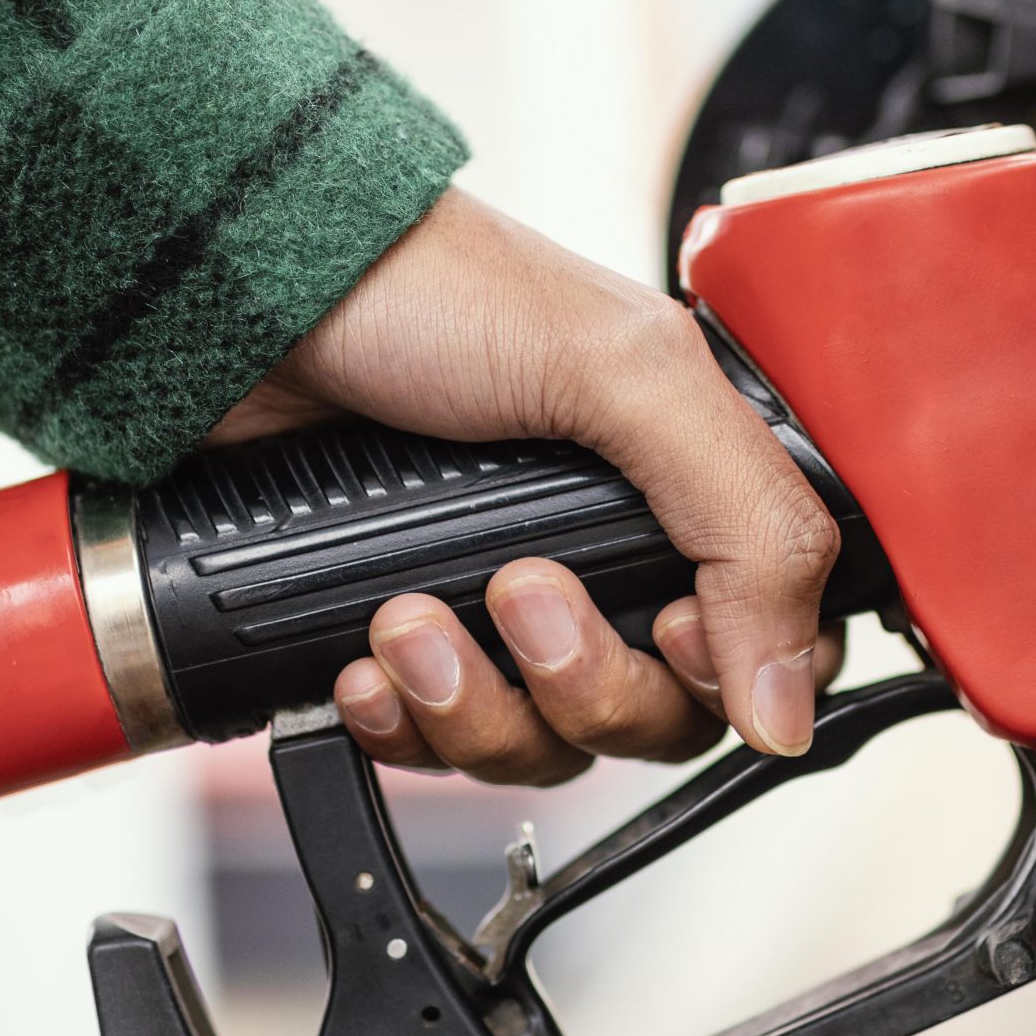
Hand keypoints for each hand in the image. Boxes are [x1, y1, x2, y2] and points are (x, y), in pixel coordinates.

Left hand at [210, 187, 842, 781]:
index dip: (723, 674)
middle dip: (579, 684)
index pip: (768, 645)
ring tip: (405, 619)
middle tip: (516, 593)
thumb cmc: (432, 288)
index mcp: (689, 483)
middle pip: (655, 720)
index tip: (665, 629)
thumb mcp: (628, 375)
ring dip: (474, 705)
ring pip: (545, 746)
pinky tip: (361, 666)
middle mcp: (610, 554)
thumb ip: (747, 528)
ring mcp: (505, 604)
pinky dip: (399, 724)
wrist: (245, 292)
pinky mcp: (411, 638)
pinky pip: (436, 747)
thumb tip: (790, 707)